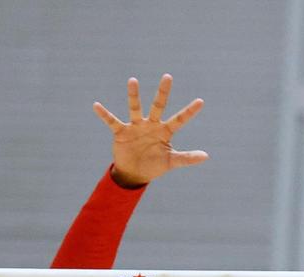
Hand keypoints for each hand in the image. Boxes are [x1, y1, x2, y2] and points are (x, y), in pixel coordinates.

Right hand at [94, 74, 208, 187]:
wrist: (134, 173)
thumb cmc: (154, 165)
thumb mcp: (171, 162)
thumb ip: (187, 158)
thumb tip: (206, 156)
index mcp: (164, 132)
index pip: (179, 120)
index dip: (189, 112)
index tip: (201, 102)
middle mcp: (151, 125)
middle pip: (158, 106)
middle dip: (163, 92)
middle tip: (168, 76)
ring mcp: (136, 126)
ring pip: (135, 108)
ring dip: (134, 95)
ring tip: (133, 80)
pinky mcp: (121, 132)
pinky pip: (112, 121)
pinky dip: (104, 114)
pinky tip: (96, 106)